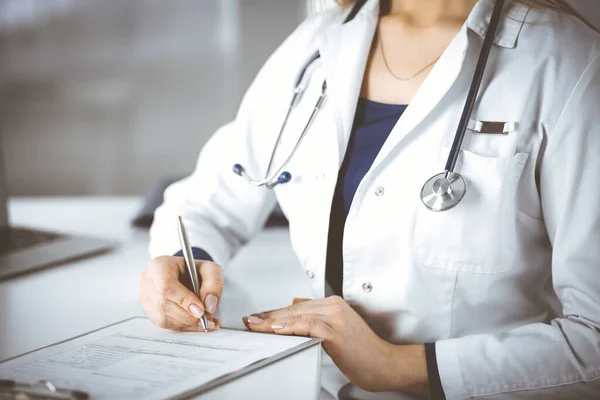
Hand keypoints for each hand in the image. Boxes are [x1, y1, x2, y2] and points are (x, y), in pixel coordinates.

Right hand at [138, 256, 223, 330]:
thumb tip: (209, 305)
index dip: (184, 300)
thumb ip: (214, 284)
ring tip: (205, 321)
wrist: (187, 275)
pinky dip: (183, 327)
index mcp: (160, 265)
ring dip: (186, 323)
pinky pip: (164, 325)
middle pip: (163, 304)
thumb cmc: (195, 271)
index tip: (200, 309)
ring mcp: (146, 297)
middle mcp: (148, 280)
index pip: (166, 286)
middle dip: (188, 315)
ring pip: (163, 318)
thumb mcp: (211, 269)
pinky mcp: (149, 311)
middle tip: (207, 318)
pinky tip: (196, 323)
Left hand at [242, 296, 426, 392]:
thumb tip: (295, 307)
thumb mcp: (337, 330)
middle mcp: (334, 306)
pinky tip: (277, 330)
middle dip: (268, 315)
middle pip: (293, 309)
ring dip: (273, 321)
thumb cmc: (363, 352)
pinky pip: (308, 326)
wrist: (385, 364)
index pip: (296, 306)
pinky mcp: (336, 331)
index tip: (257, 317)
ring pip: (297, 315)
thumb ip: (318, 317)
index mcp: (333, 304)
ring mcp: (336, 317)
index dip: (274, 312)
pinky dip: (290, 327)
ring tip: (256, 325)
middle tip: (250, 320)